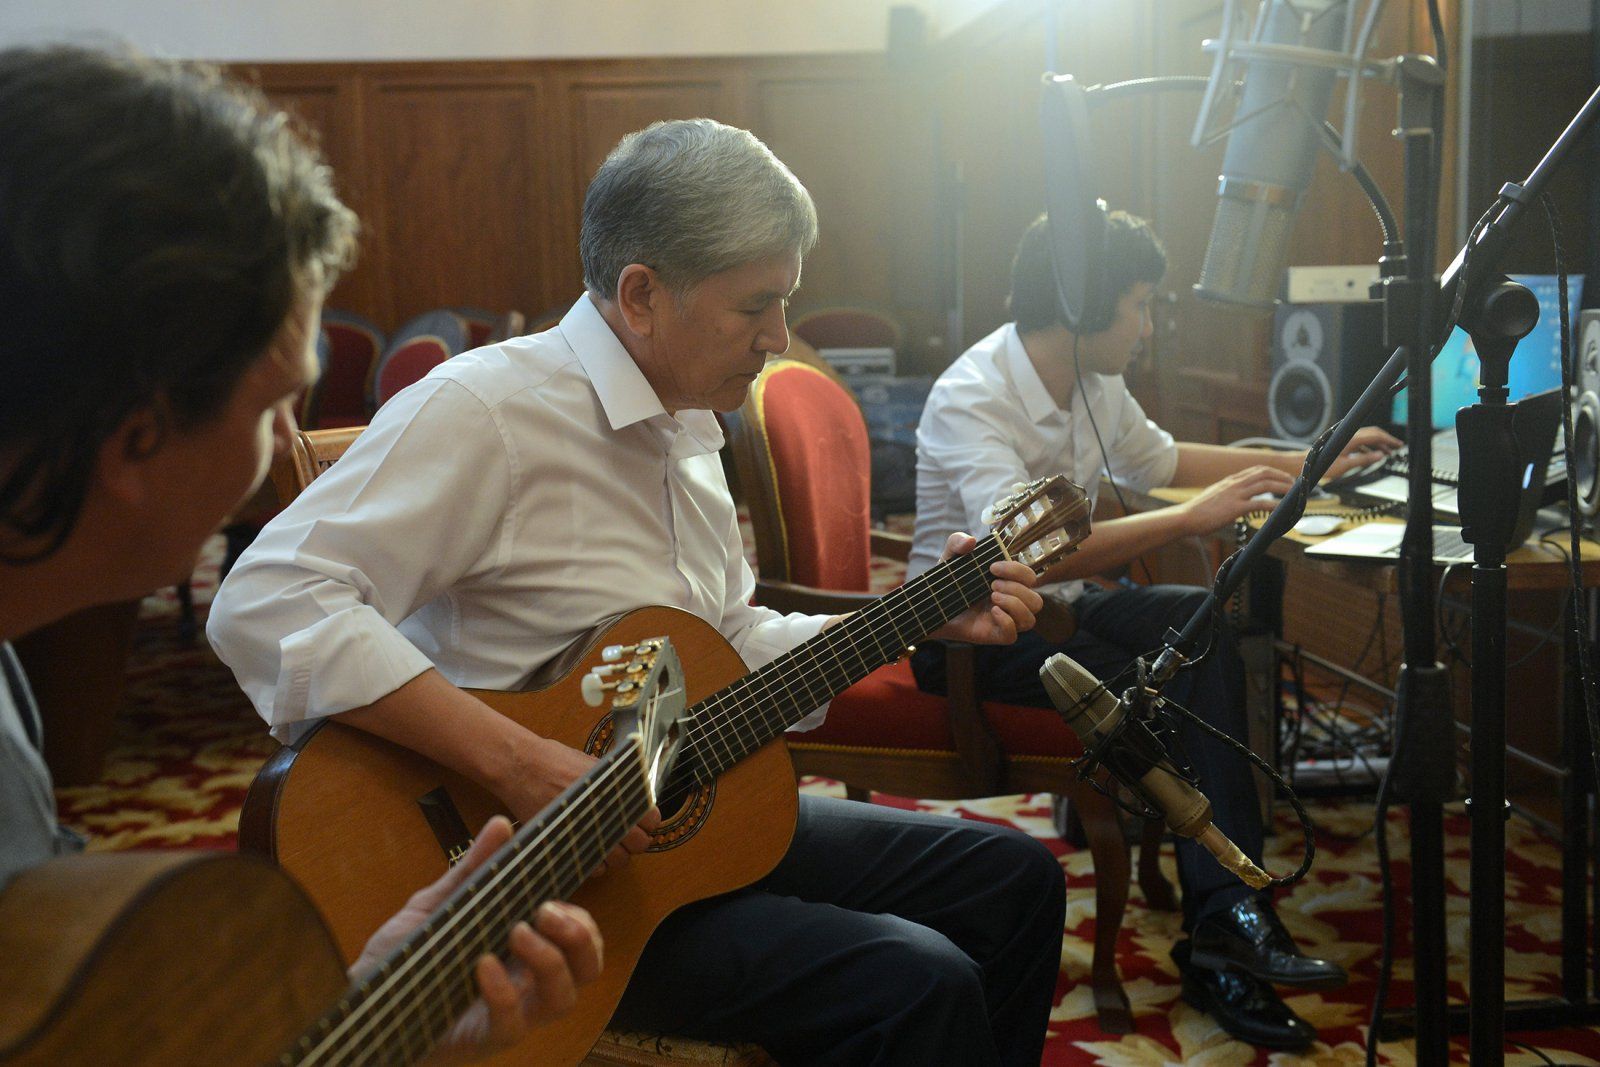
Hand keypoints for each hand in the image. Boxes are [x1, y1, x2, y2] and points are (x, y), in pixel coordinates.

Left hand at [350, 816, 603, 1064]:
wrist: (359, 999)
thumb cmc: (405, 957)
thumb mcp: (438, 907)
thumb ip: (472, 870)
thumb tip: (501, 825)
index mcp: (524, 952)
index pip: (580, 940)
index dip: (581, 921)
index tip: (551, 898)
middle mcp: (526, 983)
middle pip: (587, 970)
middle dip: (579, 937)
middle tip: (545, 912)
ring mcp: (510, 1014)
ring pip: (563, 999)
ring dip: (550, 961)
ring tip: (516, 932)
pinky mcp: (483, 1039)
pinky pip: (512, 1026)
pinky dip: (504, 994)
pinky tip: (482, 966)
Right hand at [496, 735, 659, 874]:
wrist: (521, 767)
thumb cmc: (553, 760)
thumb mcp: (592, 763)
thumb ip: (614, 781)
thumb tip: (632, 793)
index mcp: (615, 791)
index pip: (651, 818)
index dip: (648, 822)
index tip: (642, 821)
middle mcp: (605, 813)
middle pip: (639, 843)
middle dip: (636, 841)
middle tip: (626, 836)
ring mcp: (587, 832)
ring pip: (618, 860)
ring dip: (616, 855)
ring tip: (607, 844)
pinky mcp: (568, 846)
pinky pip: (593, 868)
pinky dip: (595, 865)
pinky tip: (590, 851)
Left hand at [928, 532, 1042, 644]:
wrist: (930, 605)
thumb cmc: (946, 582)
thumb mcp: (949, 557)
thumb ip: (957, 542)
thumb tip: (971, 541)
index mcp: (1007, 583)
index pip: (1030, 578)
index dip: (1017, 570)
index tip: (993, 567)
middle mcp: (1010, 603)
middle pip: (1036, 601)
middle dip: (1017, 588)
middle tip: (992, 585)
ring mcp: (1003, 620)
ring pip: (1030, 619)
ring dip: (1015, 605)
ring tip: (992, 597)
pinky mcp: (993, 635)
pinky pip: (1012, 636)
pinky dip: (1006, 622)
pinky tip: (991, 612)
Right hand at [1178, 465, 1295, 534]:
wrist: (1185, 517)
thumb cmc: (1198, 511)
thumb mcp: (1215, 495)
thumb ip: (1228, 493)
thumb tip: (1239, 499)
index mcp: (1230, 480)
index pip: (1257, 469)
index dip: (1274, 472)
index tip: (1283, 478)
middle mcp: (1234, 483)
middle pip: (1264, 473)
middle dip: (1282, 477)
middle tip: (1294, 485)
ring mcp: (1235, 494)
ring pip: (1265, 485)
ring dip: (1283, 489)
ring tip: (1294, 495)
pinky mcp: (1234, 508)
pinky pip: (1259, 504)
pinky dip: (1274, 505)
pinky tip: (1282, 510)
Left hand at [1321, 425, 1403, 480]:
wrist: (1306, 463)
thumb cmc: (1322, 465)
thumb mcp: (1346, 465)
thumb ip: (1364, 460)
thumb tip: (1380, 455)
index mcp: (1351, 438)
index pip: (1376, 435)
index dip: (1389, 440)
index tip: (1398, 445)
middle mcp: (1349, 435)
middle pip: (1372, 433)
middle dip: (1386, 440)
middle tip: (1396, 447)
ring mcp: (1345, 438)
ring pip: (1366, 438)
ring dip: (1378, 444)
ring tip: (1387, 452)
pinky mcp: (1342, 442)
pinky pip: (1359, 442)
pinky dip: (1368, 447)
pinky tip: (1372, 454)